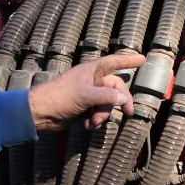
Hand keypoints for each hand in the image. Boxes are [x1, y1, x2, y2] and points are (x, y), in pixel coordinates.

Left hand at [27, 52, 145, 131]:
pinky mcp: (83, 108)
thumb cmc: (60, 97)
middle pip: (115, 89)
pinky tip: (86, 125)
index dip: (128, 60)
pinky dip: (95, 120)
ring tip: (92, 121)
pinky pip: (97, 113)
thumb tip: (124, 99)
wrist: (40, 113)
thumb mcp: (86, 95)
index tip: (143, 59)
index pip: (114, 62)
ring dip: (103, 115)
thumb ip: (107, 97)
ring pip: (107, 104)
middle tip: (129, 113)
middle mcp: (91, 81)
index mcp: (91, 71)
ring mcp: (88, 95)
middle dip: (120, 102)